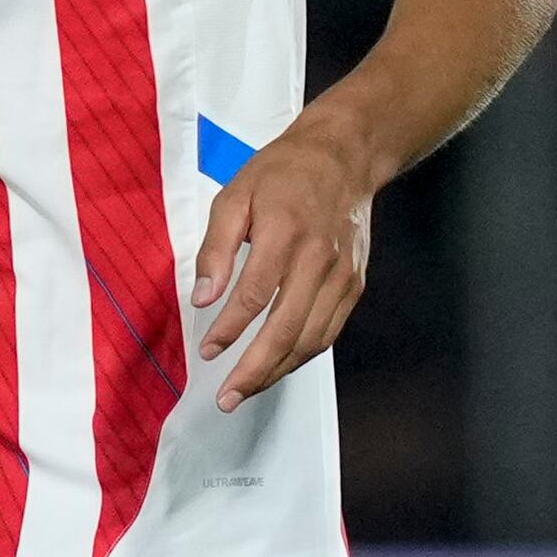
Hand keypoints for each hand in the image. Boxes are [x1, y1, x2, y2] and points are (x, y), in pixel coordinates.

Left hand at [191, 114, 376, 405]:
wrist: (345, 157)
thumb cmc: (281, 174)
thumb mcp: (235, 196)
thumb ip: (216, 248)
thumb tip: (201, 298)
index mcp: (286, 235)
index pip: (255, 296)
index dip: (229, 330)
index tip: (206, 352)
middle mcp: (320, 260)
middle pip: (288, 328)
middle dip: (254, 370)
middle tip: (226, 398)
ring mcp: (342, 275)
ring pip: (312, 337)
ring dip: (278, 370)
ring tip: (246, 391)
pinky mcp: (354, 283)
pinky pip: (329, 329)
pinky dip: (303, 354)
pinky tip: (278, 366)